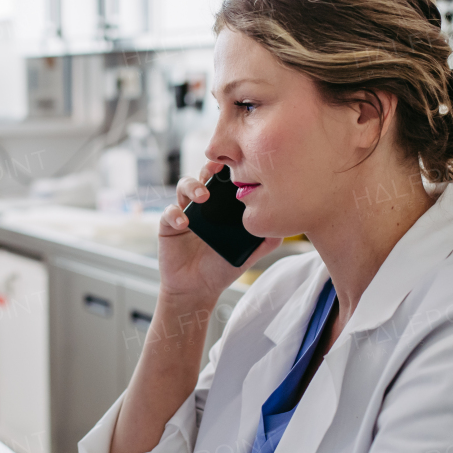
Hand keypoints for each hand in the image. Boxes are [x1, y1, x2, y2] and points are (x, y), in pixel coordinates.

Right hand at [159, 161, 281, 300]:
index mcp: (221, 206)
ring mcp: (185, 212)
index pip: (225, 180)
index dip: (229, 169)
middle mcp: (203, 204)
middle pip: (203, 175)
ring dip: (192, 186)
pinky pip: (168, 213)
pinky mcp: (168, 225)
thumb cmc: (221, 268)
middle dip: (210, 169)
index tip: (238, 163)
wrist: (198, 289)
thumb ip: (266, 241)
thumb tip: (284, 225)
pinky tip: (184, 223)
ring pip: (184, 187)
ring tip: (203, 197)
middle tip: (217, 171)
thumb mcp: (248, 254)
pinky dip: (175, 214)